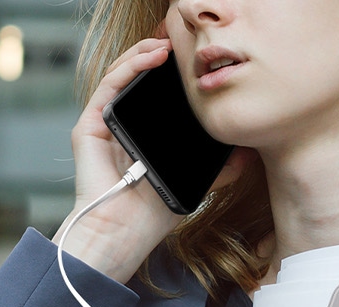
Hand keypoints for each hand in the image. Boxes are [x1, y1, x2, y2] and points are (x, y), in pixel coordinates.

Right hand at [58, 38, 257, 282]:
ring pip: (121, 73)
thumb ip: (221, 169)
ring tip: (169, 43)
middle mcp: (122, 123)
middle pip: (137, 76)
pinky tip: (152, 57)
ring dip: (144, 52)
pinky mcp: (89, 126)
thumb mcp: (196, 184)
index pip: (156, 91)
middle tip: (183, 39)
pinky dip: (130, 66)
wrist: (124, 234)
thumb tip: (249, 152)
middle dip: (158, 51)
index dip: (172, 71)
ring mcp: (104, 123)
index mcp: (143, 133)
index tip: (195, 57)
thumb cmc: (152, 214)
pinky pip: (109, 85)